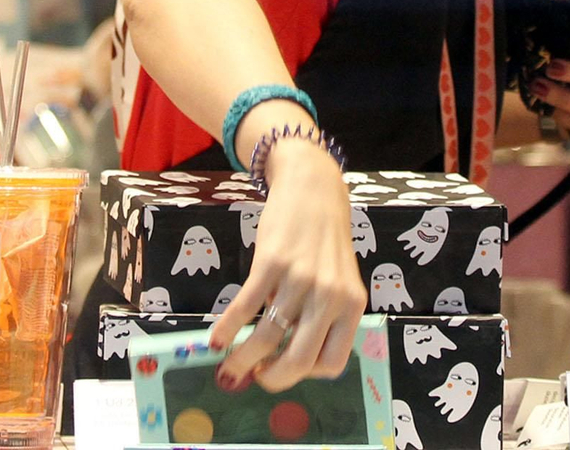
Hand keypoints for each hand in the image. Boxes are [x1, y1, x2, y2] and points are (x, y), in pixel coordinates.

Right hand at [210, 143, 366, 391]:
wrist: (315, 191)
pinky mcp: (272, 263)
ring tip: (230, 364)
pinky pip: (244, 308)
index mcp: (352, 305)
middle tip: (254, 376)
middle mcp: (331, 296)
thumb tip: (284, 361)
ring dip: (241, 360)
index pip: (332, 363)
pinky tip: (217, 339)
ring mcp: (302, 279)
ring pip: (266, 339)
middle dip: (270, 378)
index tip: (284, 368)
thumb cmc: (325, 243)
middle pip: (298, 361)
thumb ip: (322, 317)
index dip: (304, 374)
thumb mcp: (338, 282)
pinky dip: (226, 330)